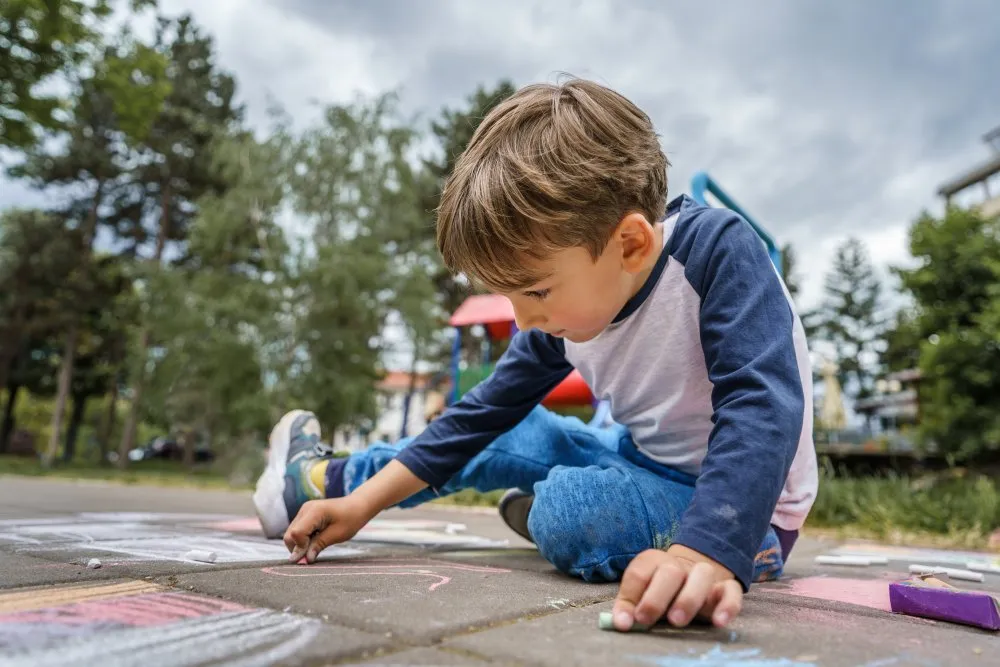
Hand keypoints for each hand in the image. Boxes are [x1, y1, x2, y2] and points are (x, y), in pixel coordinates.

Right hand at [283, 496, 372, 563]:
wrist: (358, 505)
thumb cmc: (351, 519)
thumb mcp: (337, 535)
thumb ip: (318, 546)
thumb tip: (303, 560)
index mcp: (314, 511)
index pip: (296, 533)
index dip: (300, 548)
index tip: (309, 557)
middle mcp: (305, 509)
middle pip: (290, 535)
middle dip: (298, 548)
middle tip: (313, 554)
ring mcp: (304, 510)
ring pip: (292, 534)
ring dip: (301, 544)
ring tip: (318, 544)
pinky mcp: (305, 514)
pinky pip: (298, 530)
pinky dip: (304, 539)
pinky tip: (317, 539)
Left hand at [611, 545, 741, 630]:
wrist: (693, 575)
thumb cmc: (661, 590)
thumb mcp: (642, 593)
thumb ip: (630, 605)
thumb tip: (621, 623)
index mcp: (654, 562)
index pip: (639, 573)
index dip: (630, 595)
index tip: (627, 620)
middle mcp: (679, 565)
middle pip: (669, 572)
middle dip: (656, 596)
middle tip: (646, 619)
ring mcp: (704, 574)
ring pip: (702, 575)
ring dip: (689, 598)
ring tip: (677, 620)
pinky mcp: (726, 587)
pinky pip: (732, 591)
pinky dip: (727, 605)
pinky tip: (719, 621)